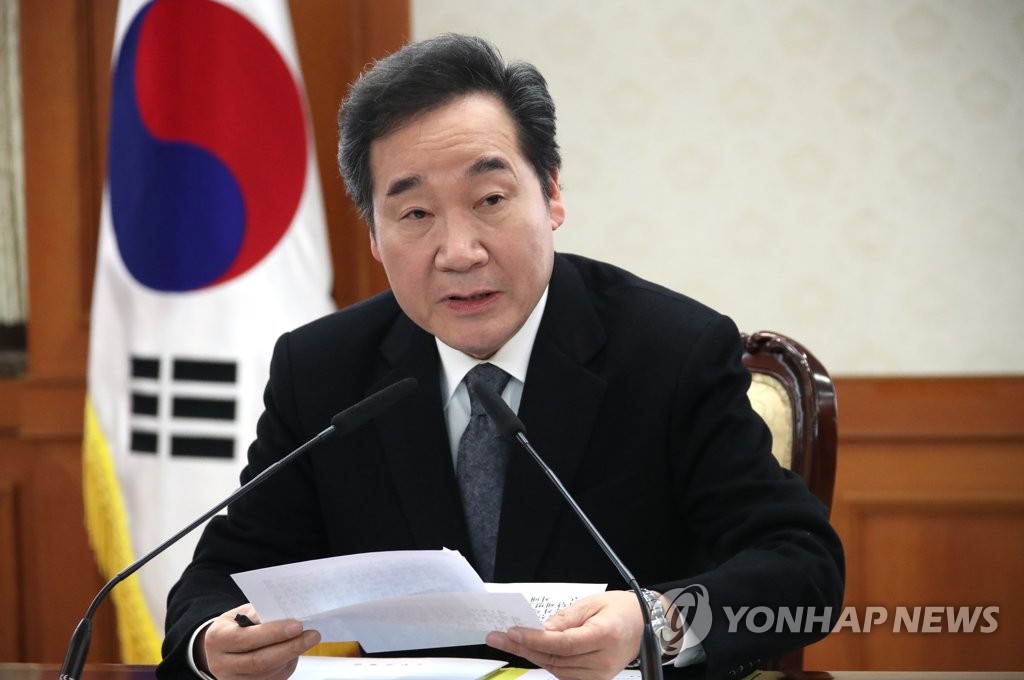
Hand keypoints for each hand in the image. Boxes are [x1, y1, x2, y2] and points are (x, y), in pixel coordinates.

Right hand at [197, 603, 320, 679]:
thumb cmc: (235, 625)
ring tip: (307, 641)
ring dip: (291, 657)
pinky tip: (294, 653)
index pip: (246, 639)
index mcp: (217, 639)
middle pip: (259, 661)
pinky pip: (271, 679)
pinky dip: (287, 666)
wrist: (220, 647)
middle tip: (312, 635)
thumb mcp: (241, 613)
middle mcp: (221, 664)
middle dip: (290, 648)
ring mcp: (232, 679)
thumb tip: (289, 615)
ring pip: (268, 673)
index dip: (273, 634)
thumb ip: (260, 614)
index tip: (297, 626)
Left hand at [485, 591, 641, 679]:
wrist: (644, 625)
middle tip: (498, 638)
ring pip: (555, 669)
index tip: (513, 632)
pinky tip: (530, 650)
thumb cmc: (621, 610)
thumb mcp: (592, 604)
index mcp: (604, 636)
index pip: (562, 643)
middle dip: (523, 647)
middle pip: (554, 658)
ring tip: (508, 642)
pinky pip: (563, 673)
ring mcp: (599, 675)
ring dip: (530, 655)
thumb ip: (566, 618)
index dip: (535, 639)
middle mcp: (602, 661)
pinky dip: (546, 661)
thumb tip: (542, 628)